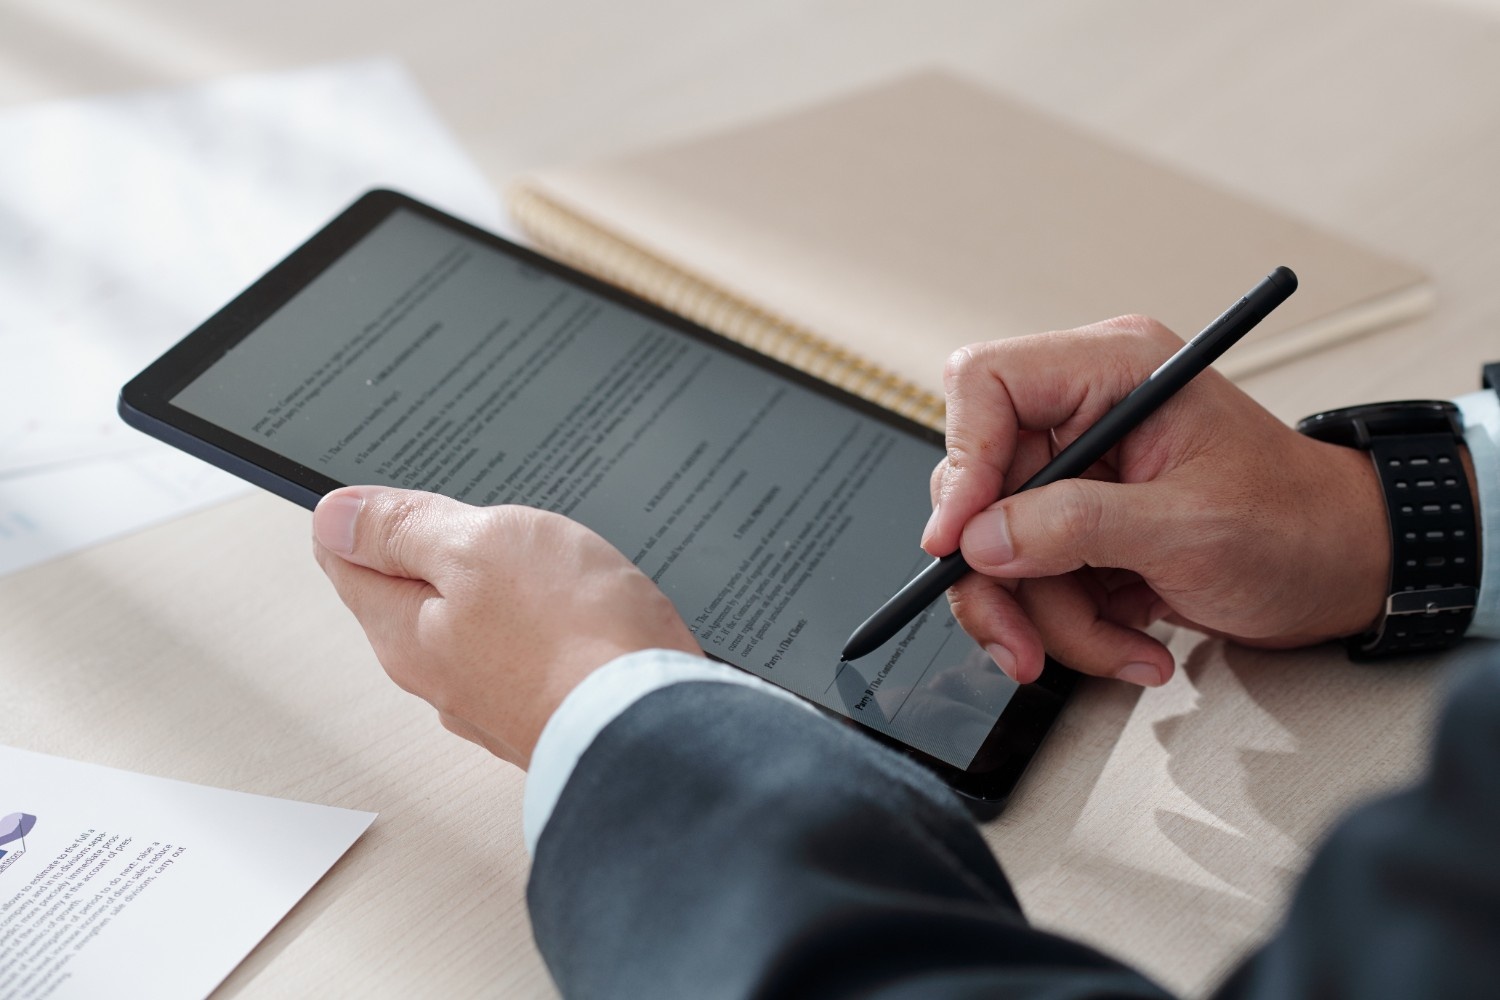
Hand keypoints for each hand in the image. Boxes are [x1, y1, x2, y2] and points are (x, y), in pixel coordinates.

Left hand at [312, 486, 698, 767]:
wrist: (660, 725)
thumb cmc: (574, 636)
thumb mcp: (477, 545)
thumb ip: (403, 528)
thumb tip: (334, 515)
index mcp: (404, 632)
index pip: (345, 559)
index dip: (367, 514)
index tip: (398, 494)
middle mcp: (440, 676)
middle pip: (417, 592)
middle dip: (445, 548)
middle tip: (484, 516)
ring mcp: (497, 700)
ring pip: (481, 620)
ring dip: (505, 584)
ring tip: (544, 559)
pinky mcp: (550, 708)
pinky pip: (532, 649)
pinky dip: (548, 621)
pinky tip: (580, 606)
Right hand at [922, 316, 1389, 686]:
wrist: (1348, 573)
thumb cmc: (1299, 525)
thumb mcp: (1190, 528)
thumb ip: (1078, 528)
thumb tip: (982, 539)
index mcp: (1113, 372)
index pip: (987, 385)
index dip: (962, 459)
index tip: (959, 540)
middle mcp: (1085, 414)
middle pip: (979, 485)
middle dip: (1003, 576)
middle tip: (1023, 641)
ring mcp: (1080, 473)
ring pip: (999, 548)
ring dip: (1048, 618)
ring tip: (1119, 649)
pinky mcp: (1080, 527)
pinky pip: (1033, 581)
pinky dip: (1073, 628)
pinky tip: (1132, 645)